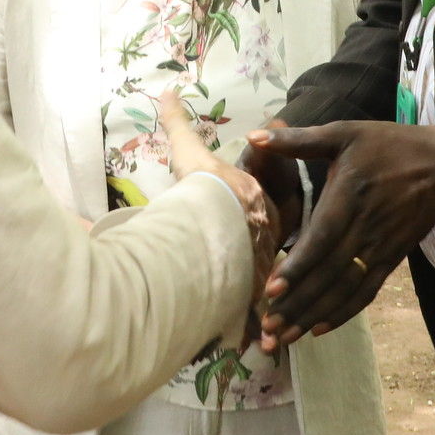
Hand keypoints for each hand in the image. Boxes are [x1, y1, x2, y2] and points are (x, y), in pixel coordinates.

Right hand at [157, 89, 279, 342]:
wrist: (214, 213)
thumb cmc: (204, 182)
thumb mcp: (188, 150)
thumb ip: (177, 122)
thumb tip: (166, 90)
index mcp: (256, 205)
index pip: (264, 215)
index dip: (258, 226)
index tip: (253, 234)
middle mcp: (264, 236)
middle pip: (267, 253)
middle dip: (266, 269)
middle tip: (261, 284)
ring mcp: (261, 262)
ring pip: (265, 286)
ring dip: (263, 304)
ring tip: (261, 325)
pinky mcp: (252, 289)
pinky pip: (256, 311)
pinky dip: (255, 328)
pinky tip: (254, 344)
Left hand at [246, 120, 434, 350]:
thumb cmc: (389, 145)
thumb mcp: (344, 133)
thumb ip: (298, 139)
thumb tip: (254, 137)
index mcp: (349, 197)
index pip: (321, 239)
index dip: (297, 267)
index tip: (271, 289)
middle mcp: (364, 229)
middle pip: (328, 274)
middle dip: (296, 303)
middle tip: (266, 328)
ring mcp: (380, 248)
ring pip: (344, 289)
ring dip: (313, 315)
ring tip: (283, 337)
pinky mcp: (392, 260)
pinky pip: (366, 292)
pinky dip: (343, 313)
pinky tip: (319, 329)